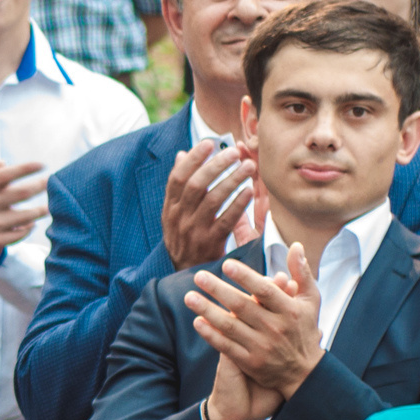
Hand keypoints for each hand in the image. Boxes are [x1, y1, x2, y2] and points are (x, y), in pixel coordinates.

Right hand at [0, 135, 44, 268]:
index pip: (6, 173)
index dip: (27, 168)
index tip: (42, 164)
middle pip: (21, 193)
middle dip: (40, 186)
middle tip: (51, 182)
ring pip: (24, 216)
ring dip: (39, 210)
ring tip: (49, 206)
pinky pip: (17, 233)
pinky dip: (27, 228)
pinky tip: (32, 224)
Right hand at [160, 140, 256, 269]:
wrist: (184, 276)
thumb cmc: (184, 239)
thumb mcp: (175, 213)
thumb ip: (180, 186)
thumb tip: (182, 154)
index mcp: (170, 208)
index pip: (177, 177)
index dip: (193, 158)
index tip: (209, 143)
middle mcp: (179, 218)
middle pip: (196, 185)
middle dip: (216, 165)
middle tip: (234, 152)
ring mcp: (194, 232)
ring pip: (212, 199)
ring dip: (231, 180)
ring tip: (248, 167)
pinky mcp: (210, 244)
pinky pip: (226, 220)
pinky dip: (238, 204)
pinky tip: (249, 191)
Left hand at [186, 246, 323, 396]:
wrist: (305, 373)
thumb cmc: (305, 330)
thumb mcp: (311, 301)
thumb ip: (302, 273)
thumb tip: (296, 245)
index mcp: (289, 310)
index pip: (264, 290)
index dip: (245, 277)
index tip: (227, 264)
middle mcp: (275, 328)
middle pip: (242, 306)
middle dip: (218, 290)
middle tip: (199, 276)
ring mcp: (261, 347)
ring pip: (230, 326)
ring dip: (208, 311)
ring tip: (189, 297)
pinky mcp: (250, 362)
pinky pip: (226, 347)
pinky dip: (211, 335)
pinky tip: (197, 322)